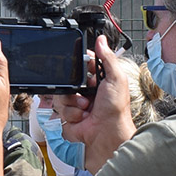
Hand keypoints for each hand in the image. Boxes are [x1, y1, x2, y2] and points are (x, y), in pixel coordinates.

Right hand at [54, 37, 135, 169]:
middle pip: (68, 80)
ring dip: (73, 102)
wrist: (105, 135)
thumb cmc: (115, 110)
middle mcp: (87, 92)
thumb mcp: (115, 79)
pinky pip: (60, 109)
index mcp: (100, 81)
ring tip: (86, 109)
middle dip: (75, 87)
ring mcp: (77, 104)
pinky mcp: (68, 116)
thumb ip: (108, 58)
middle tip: (87, 93)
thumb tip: (101, 40)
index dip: (80, 65)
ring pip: (62, 94)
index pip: (83, 65)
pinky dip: (70, 113)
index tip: (80, 66)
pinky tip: (81, 118)